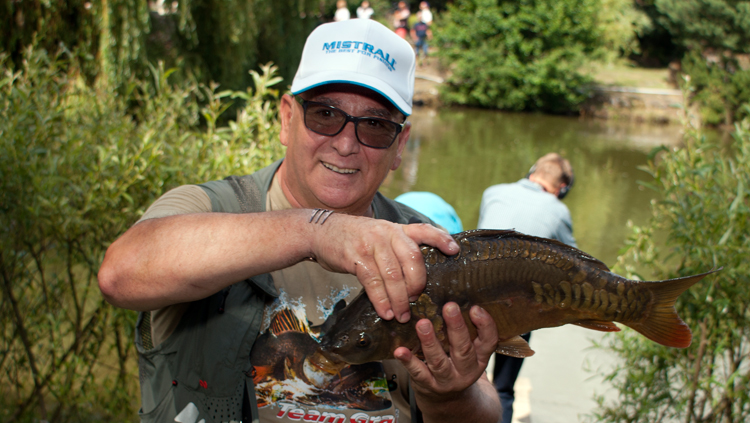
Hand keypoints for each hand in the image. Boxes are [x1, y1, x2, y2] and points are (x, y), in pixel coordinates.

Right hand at [309, 214, 457, 322]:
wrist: (320, 231)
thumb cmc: (353, 238)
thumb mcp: (379, 234)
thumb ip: (397, 248)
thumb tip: (415, 275)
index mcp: (396, 229)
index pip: (424, 230)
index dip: (441, 239)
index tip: (454, 251)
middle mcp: (387, 233)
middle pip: (413, 260)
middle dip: (417, 285)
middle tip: (416, 301)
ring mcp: (371, 244)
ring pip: (393, 275)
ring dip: (399, 299)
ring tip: (401, 315)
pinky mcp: (356, 257)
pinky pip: (373, 282)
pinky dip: (381, 300)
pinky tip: (384, 312)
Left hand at [393, 303, 497, 399]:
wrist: (448, 401)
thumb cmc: (456, 364)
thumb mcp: (470, 350)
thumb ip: (466, 329)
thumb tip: (456, 295)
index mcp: (480, 358)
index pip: (489, 342)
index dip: (485, 326)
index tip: (475, 308)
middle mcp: (466, 370)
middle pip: (463, 350)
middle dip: (456, 328)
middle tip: (449, 307)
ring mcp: (447, 380)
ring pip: (439, 361)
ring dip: (430, 342)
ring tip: (423, 324)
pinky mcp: (428, 385)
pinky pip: (418, 373)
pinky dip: (409, 361)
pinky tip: (400, 351)